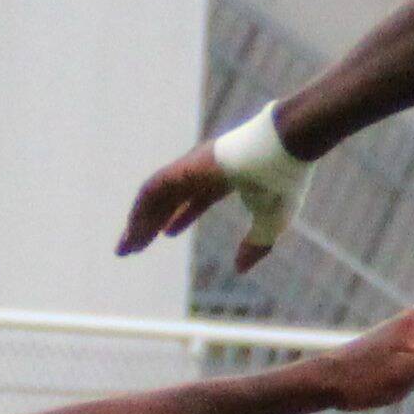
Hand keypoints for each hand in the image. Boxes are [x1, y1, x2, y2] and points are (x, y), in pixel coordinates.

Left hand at [121, 105, 308, 271]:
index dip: (181, 216)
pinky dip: (141, 209)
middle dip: (151, 223)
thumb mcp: (272, 222)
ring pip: (157, 195)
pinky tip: (132, 229)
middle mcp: (205, 170)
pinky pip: (153, 189)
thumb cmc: (284, 181)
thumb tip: (240, 269)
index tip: (166, 233)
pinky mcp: (185, 167)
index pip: (196, 197)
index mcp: (227, 177)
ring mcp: (193, 166)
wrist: (287, 144)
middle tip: (133, 247)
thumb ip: (257, 245)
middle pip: (170, 198)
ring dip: (139, 221)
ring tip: (126, 247)